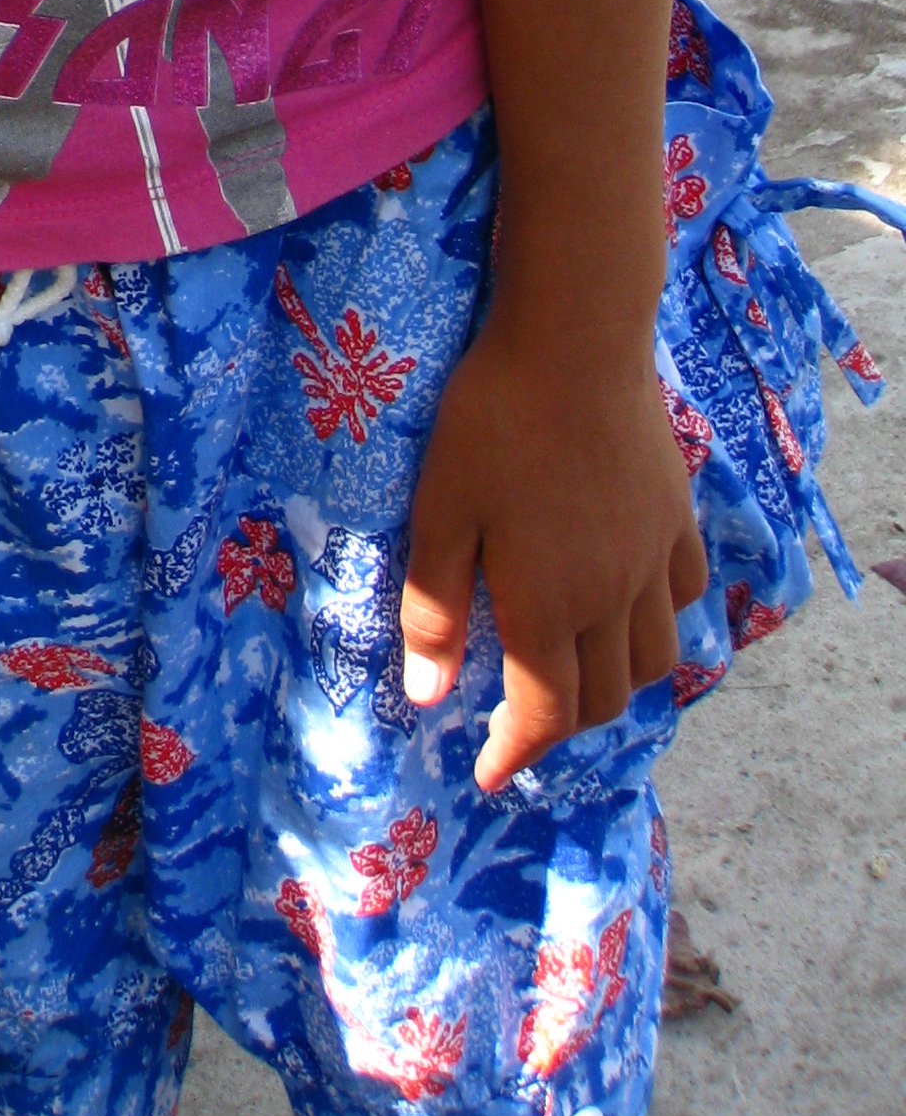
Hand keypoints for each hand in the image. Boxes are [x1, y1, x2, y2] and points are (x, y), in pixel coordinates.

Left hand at [398, 317, 706, 793]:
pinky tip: (636, 603)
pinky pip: (685, 594)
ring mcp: (654, 557)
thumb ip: (436, 607)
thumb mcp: (440, 511)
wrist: (576, 341)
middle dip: (562, 726)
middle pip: (605, 696)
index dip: (515, 753)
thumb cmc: (492, 421)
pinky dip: (663, 620)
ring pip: (657, 657)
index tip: (487, 774)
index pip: (545, 714)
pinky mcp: (677, 515)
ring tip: (581, 674)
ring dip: (620, 683)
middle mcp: (614, 597)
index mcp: (550, 606)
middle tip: (522, 722)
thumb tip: (429, 697)